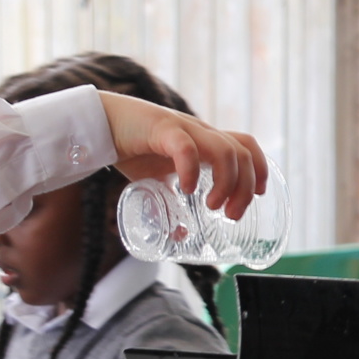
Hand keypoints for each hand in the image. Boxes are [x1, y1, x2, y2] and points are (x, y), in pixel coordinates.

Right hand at [100, 93, 265, 216]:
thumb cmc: (130, 148)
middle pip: (243, 152)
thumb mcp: (156, 180)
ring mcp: (184, 128)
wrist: (99, 123)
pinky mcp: (162, 129)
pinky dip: (191, 170)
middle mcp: (200, 132)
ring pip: (226, 150)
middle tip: (231, 214)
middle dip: (246, 187)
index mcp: (204, 140)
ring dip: (227, 181)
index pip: (246, 145)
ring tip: (213, 206)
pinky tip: (186, 189)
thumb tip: (179, 236)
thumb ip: (170, 202)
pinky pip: (186, 148)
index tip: (259, 195)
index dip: (260, 168)